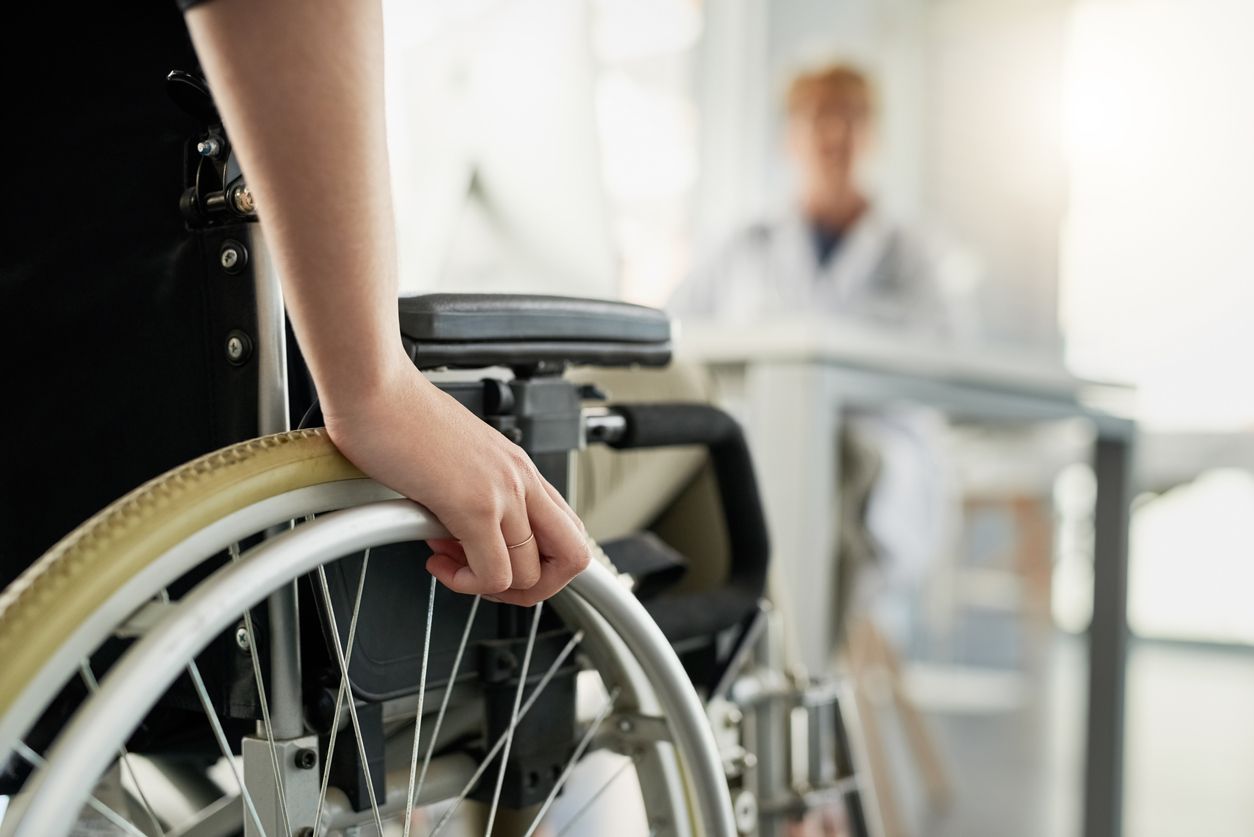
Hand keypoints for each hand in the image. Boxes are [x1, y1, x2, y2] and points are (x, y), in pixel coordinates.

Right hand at [323, 357, 589, 605]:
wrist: (373, 387)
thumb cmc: (398, 417)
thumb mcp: (454, 458)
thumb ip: (468, 494)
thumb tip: (457, 537)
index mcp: (519, 468)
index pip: (568, 531)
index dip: (540, 562)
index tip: (500, 561)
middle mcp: (521, 479)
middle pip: (573, 557)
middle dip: (536, 586)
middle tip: (489, 581)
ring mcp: (503, 493)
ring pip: (532, 575)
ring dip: (490, 586)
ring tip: (450, 563)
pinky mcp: (475, 506)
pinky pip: (493, 575)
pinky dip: (466, 584)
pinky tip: (437, 563)